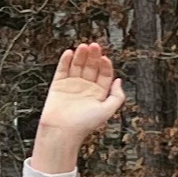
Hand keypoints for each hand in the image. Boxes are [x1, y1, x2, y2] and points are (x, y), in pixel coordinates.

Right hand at [31, 41, 125, 171]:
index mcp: (98, 94)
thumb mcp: (108, 110)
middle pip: (91, 67)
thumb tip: (119, 81)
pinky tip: (69, 52)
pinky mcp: (58, 86)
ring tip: (83, 46)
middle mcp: (85, 88)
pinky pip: (62, 70)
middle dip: (93, 56)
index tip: (105, 58)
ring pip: (77, 66)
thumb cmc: (84, 124)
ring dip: (80, 56)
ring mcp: (71, 86)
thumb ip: (117, 96)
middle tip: (94, 45)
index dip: (105, 65)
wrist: (63, 131)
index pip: (104, 74)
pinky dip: (65, 61)